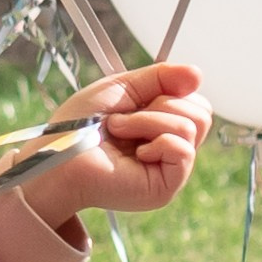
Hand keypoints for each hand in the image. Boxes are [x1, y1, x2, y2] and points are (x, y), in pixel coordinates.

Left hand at [20, 61, 212, 228]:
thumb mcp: (122, 87)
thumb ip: (160, 77)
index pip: (196, 102)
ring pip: (192, 126)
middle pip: (202, 113)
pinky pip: (184, 150)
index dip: (173, 91)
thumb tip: (198, 74)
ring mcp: (171, 169)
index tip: (141, 97)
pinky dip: (156, 140)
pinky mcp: (166, 186)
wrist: (59, 152)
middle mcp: (170, 147)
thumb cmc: (80, 124)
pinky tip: (135, 153)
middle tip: (122, 118)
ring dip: (147, 120)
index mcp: (162, 125)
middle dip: (161, 104)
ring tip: (118, 131)